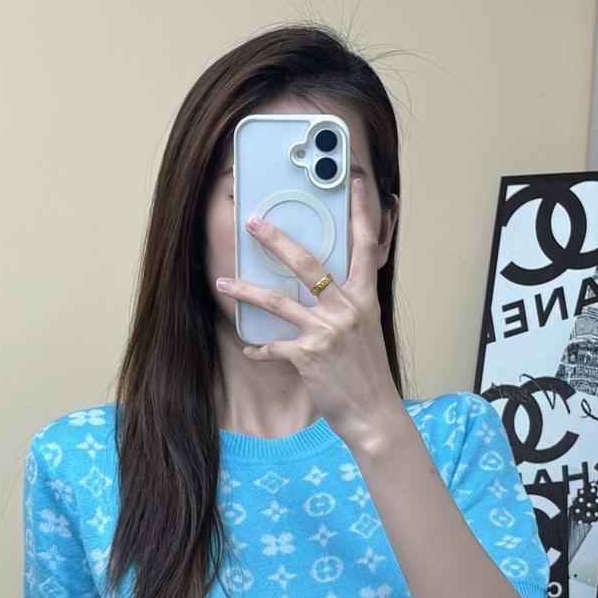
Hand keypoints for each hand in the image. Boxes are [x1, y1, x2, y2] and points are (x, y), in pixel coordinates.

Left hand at [217, 179, 403, 448]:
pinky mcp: (308, 356)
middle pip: (308, 263)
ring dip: (246, 291)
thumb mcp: (367, 331)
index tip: (354, 183)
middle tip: (254, 222)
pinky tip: (250, 349)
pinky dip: (260, 348)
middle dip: (277, 239)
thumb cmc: (368, 375)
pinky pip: (274, 346)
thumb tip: (326, 290)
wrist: (373, 413)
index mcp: (364, 300)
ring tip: (224, 283)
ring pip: (278, 301)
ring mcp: (327, 332)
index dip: (361, 213)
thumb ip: (348, 306)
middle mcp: (346, 310)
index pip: (366, 247)